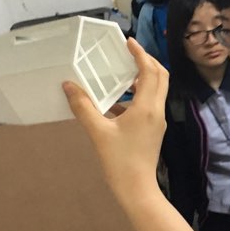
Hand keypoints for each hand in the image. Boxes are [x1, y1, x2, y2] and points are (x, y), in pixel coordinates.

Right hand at [64, 39, 167, 194]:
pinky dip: (137, 95)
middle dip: (147, 61)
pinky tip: (116, 101)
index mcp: (147, 107)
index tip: (129, 42)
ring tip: (122, 72)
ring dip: (143, 77)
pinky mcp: (153, 130)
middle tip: (129, 52)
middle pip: (160, 76)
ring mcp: (157, 121)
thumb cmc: (120, 161)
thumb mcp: (98, 132)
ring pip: (156, 90)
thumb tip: (69, 85)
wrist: (137, 189)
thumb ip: (83, 107)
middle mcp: (157, 110)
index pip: (150, 71)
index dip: (141, 54)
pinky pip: (148, 104)